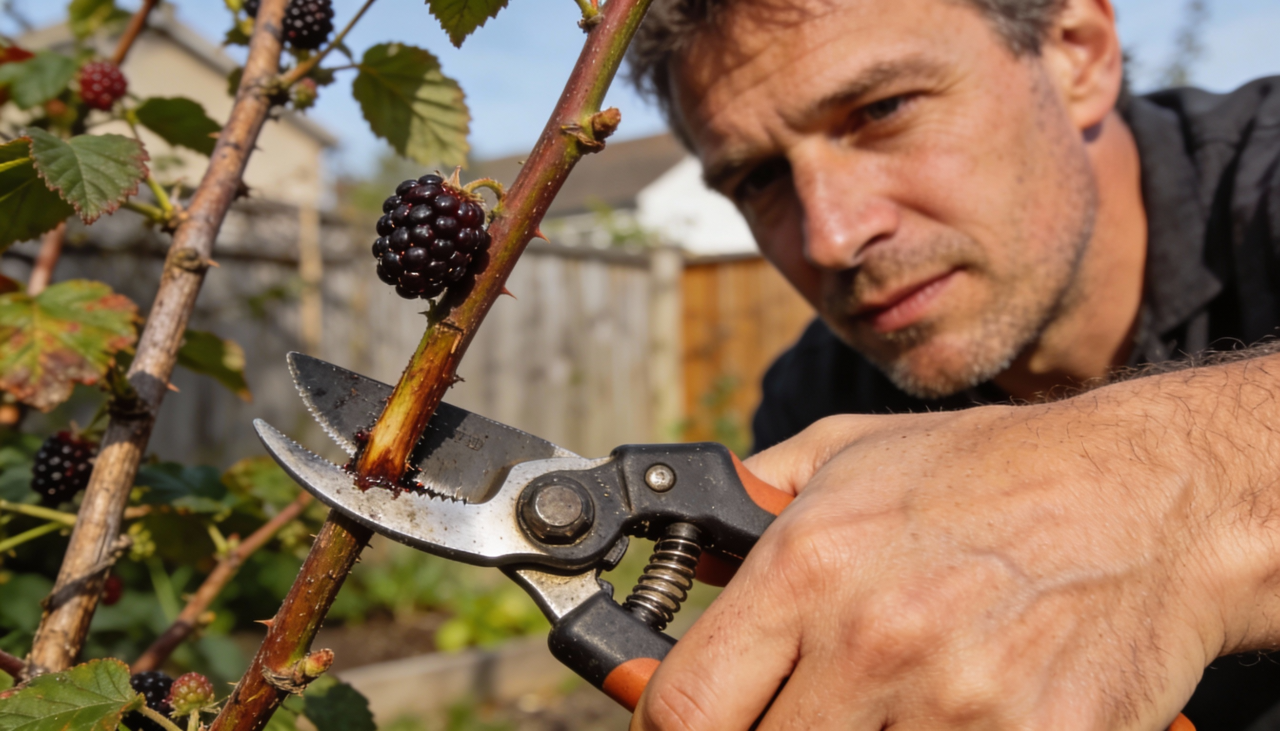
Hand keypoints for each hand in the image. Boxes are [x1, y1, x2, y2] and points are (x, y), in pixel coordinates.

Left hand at [631, 372, 1277, 729]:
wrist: (1146, 496)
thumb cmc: (991, 473)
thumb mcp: (848, 454)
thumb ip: (746, 508)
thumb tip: (679, 561)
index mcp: (808, 566)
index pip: (683, 707)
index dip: (673, 725)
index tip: (694, 719)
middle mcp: (873, 640)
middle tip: (810, 703)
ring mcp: (957, 704)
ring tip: (900, 696)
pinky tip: (965, 708)